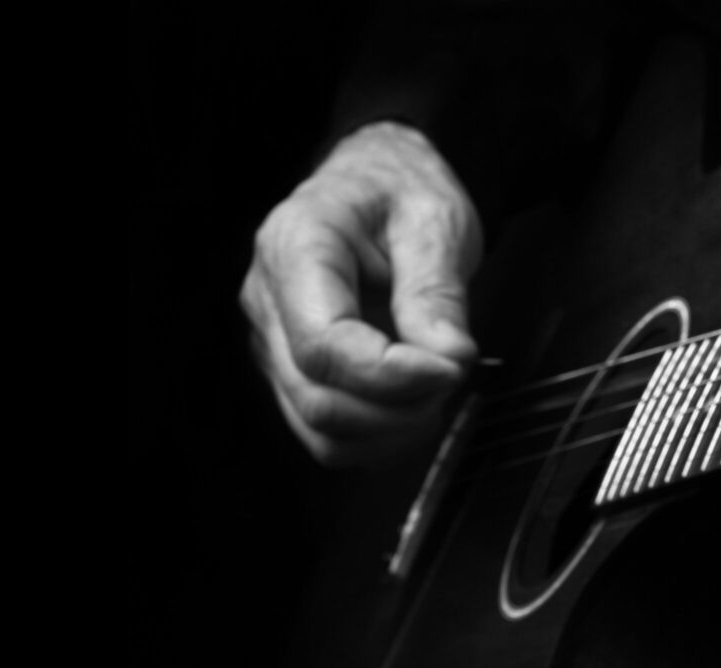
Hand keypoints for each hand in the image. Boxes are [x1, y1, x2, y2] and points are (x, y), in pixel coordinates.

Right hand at [240, 122, 481, 465]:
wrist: (376, 178)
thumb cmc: (397, 189)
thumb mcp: (434, 220)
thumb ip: (437, 291)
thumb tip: (448, 357)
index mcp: (295, 246)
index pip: (324, 345)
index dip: (391, 375)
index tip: (450, 367)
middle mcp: (268, 299)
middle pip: (317, 398)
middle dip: (398, 408)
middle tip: (452, 373)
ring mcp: (273, 341)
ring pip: (319, 430)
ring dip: (389, 430)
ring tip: (435, 389)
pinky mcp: (291, 370)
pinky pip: (326, 433)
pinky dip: (377, 436)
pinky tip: (412, 403)